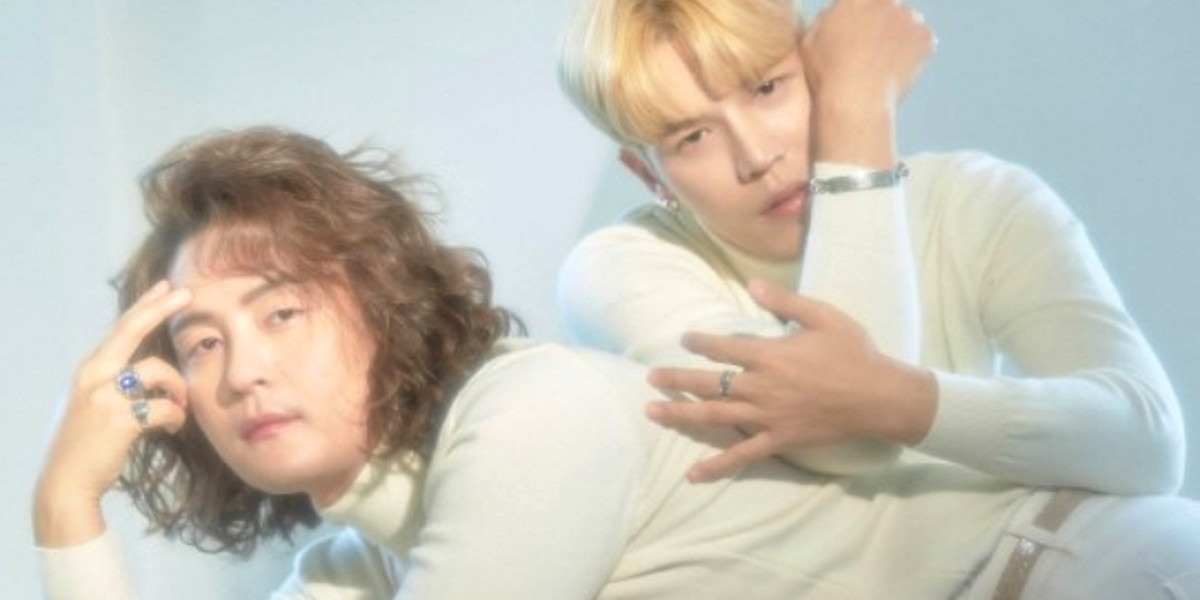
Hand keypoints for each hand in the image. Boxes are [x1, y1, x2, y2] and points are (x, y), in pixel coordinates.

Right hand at [34, 280, 191, 546]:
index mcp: (88, 371)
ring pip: (158, 371)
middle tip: (187, 294)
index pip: (120, 329)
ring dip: (178, 388)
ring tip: (180, 405)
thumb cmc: (84, 445)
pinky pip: (165, 408)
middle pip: (132, 330)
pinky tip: (174, 426)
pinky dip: (176, 416)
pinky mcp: (120, 420)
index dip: (145, 306)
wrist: (65, 483)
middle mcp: (93, 376)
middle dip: (161, 308)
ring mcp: (104, 397)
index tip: (166, 288)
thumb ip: (112, 382)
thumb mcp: (91, 403)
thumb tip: (143, 368)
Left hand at [646, 281, 935, 481]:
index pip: (724, 347)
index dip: (700, 342)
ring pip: (715, 416)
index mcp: (770, 355)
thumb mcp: (823, 316)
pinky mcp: (777, 440)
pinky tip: (693, 474)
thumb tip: (751, 284)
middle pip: (709, 382)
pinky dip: (716, 465)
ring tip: (653, 412)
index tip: (684, 340)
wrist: (879, 396)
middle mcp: (762, 386)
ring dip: (681, 414)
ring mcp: (766, 416)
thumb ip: (785, 301)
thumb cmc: (854, 352)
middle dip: (676, 379)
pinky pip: (741, 455)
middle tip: (650, 378)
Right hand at [801, 0, 935, 165]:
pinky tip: (896, 69)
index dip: (858, 17)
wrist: (856, 101)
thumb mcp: (809, 41)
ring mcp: (909, 17)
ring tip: (883, 62)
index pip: (861, 1)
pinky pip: (921, 40)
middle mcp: (885, 0)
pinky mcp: (926, 37)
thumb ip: (825, 20)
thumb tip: (834, 15)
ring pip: (905, 21)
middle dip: (880, 22)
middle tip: (870, 49)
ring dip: (898, 35)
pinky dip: (914, 52)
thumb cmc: (828, 74)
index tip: (856, 32)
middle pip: (885, 6)